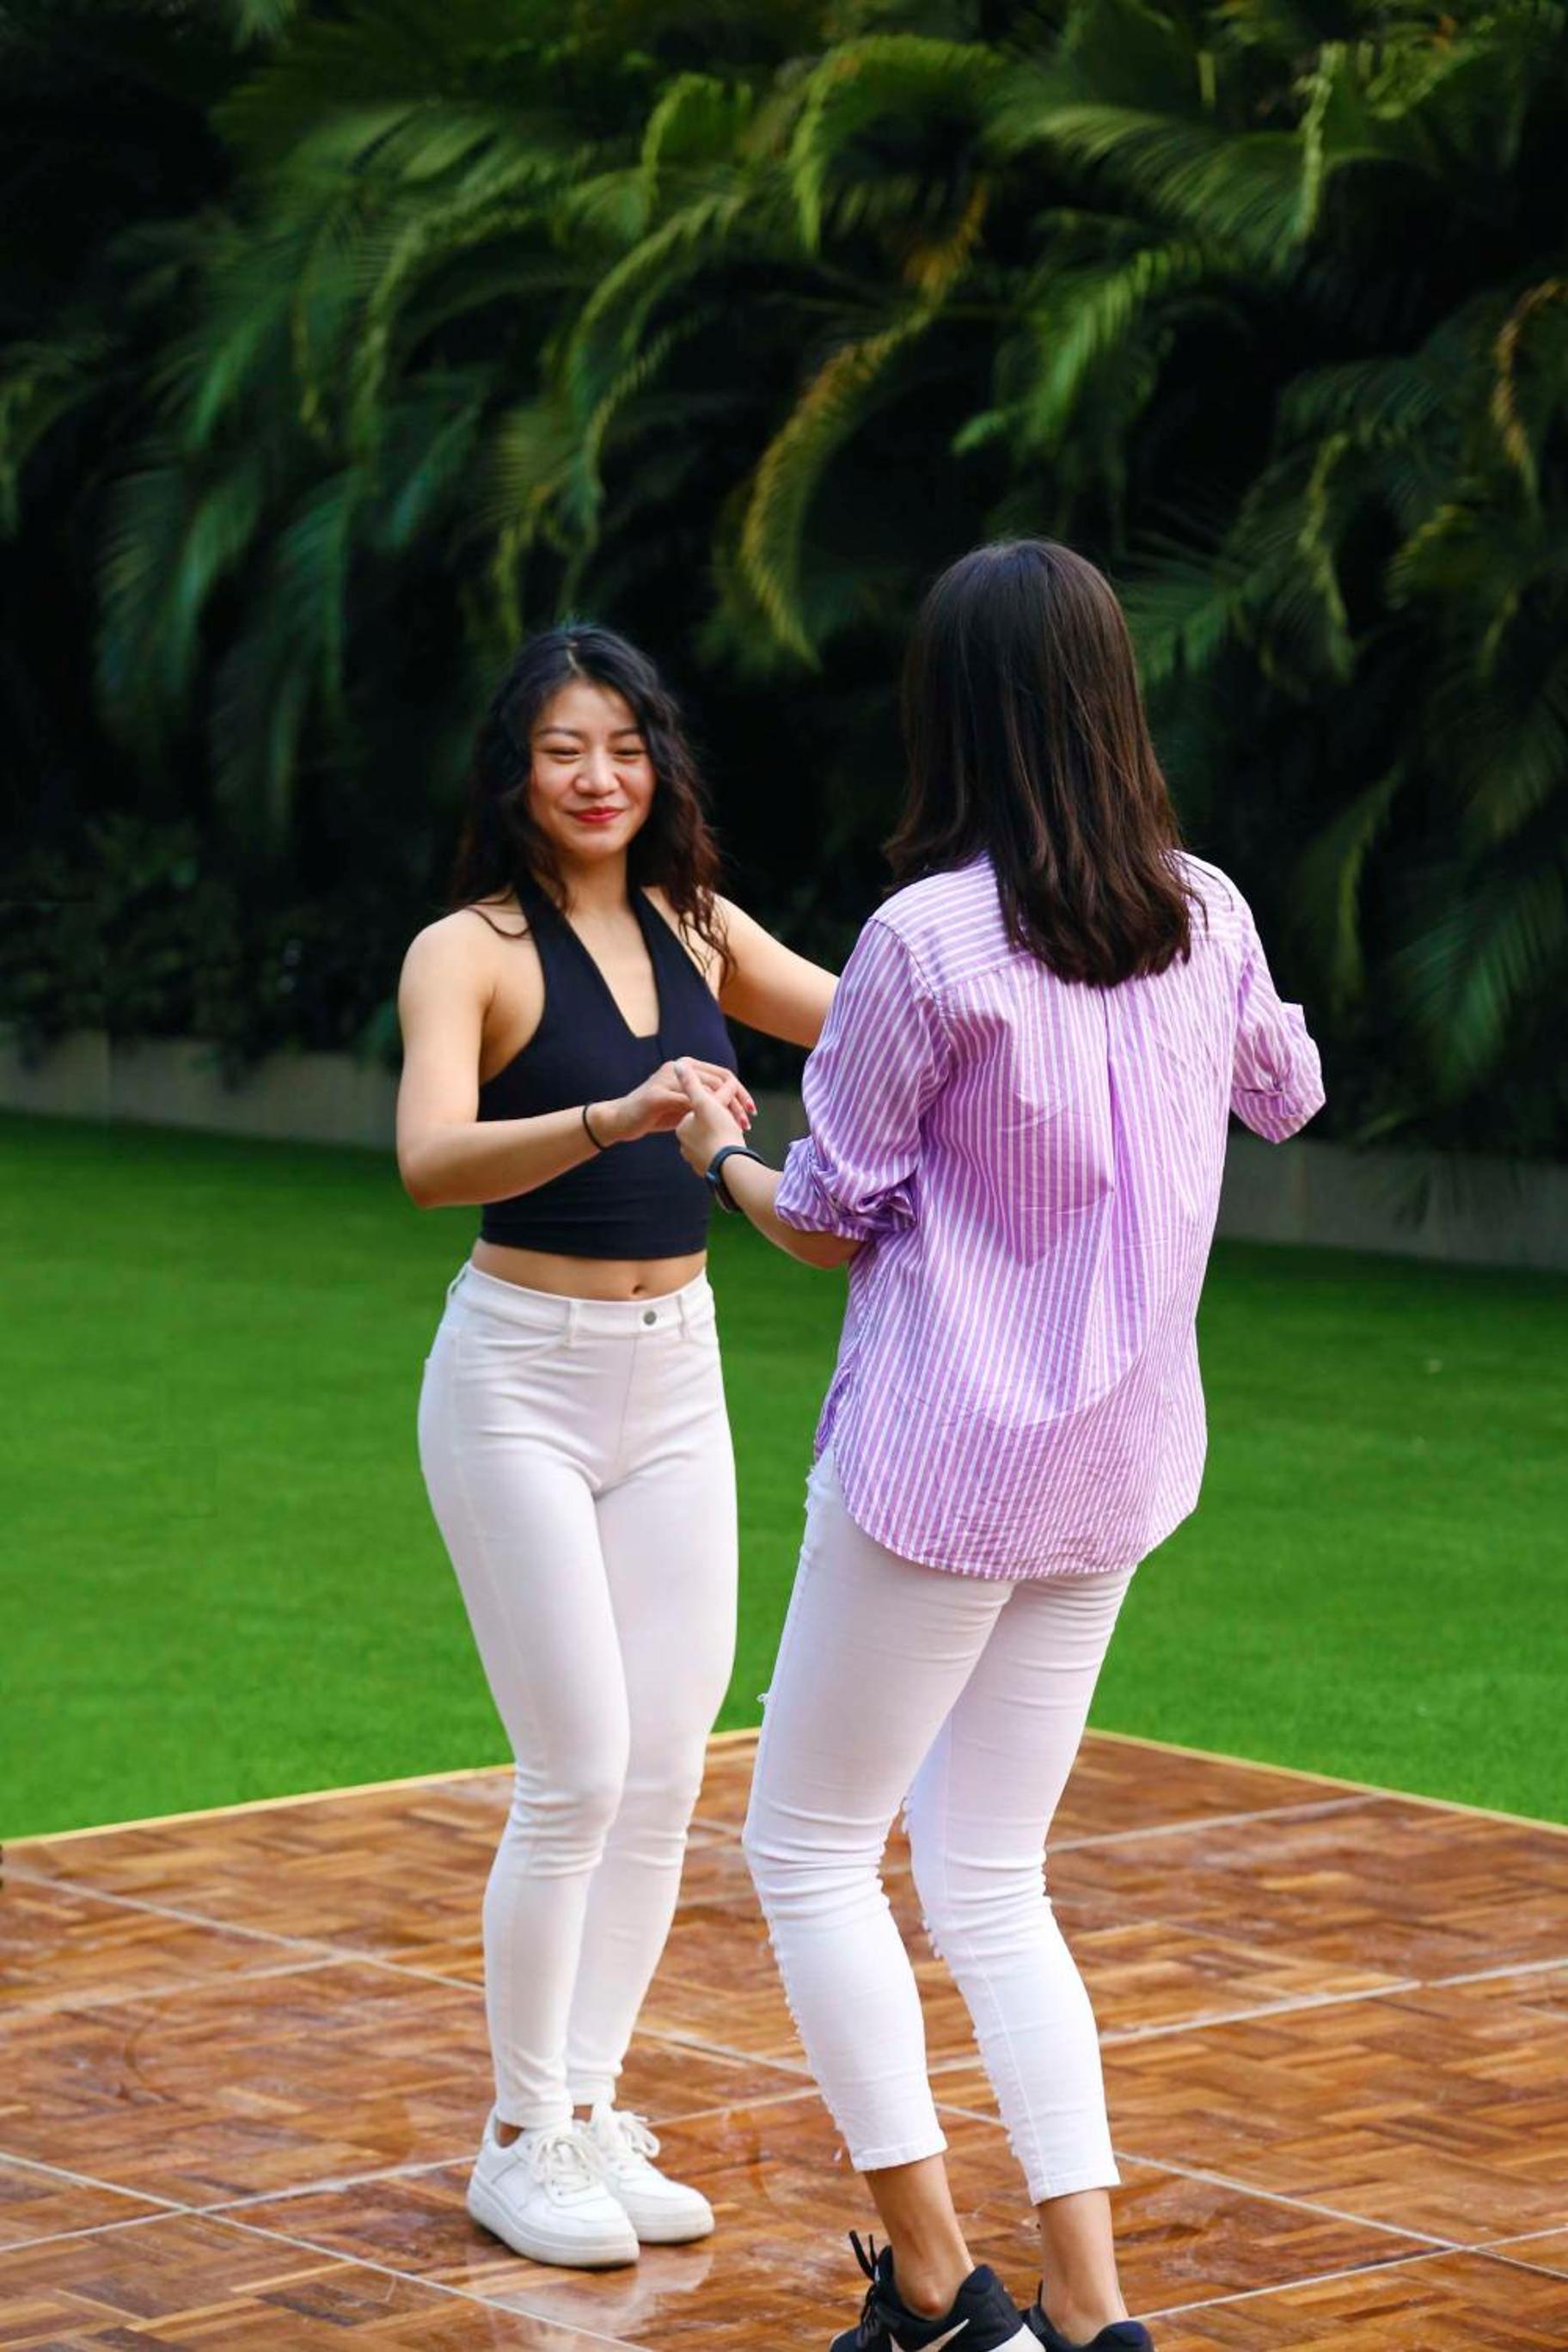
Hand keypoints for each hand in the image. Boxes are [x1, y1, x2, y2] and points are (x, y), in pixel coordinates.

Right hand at [601, 1059, 753, 1145]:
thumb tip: (731, 1105)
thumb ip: (703, 1100)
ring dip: (723, 1110)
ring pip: (705, 1091)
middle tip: (747, 1122)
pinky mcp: (657, 1095)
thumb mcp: (683, 1106)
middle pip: (718, 1080)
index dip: (740, 1091)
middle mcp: (677, 1067)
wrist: (622, 1120)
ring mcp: (666, 1079)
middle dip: (737, 1101)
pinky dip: (702, 1115)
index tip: (751, 1110)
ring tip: (735, 1126)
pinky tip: (713, 1130)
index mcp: (686, 1066)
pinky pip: (686, 1102)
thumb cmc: (654, 1114)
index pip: (722, 1074)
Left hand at [674, 1059, 747, 1172]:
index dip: (718, 1104)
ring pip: (714, 1140)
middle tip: (739, 1123)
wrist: (730, 1169)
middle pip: (707, 1125)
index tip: (731, 1108)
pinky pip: (718, 1154)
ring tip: (737, 1136)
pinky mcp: (707, 1170)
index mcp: (682, 1127)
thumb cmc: (718, 1132)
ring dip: (726, 1135)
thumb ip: (691, 1083)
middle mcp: (685, 1144)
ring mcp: (695, 1159)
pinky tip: (735, 1150)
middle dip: (723, 1121)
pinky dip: (726, 1149)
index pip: (701, 1108)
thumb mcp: (704, 1102)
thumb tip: (678, 1064)